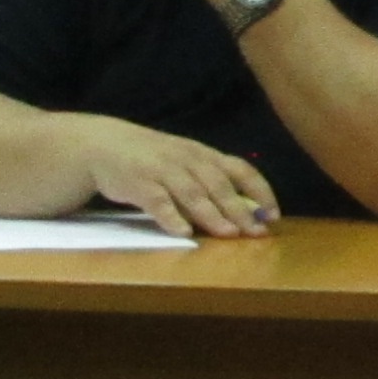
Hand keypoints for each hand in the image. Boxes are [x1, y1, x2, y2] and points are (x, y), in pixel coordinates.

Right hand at [79, 116, 275, 237]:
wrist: (104, 144)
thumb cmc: (155, 159)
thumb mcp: (187, 163)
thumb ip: (212, 182)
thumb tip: (248, 212)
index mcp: (205, 155)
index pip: (241, 170)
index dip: (260, 192)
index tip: (273, 215)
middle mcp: (188, 160)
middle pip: (219, 185)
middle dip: (240, 210)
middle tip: (256, 232)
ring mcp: (162, 170)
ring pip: (192, 193)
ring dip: (213, 215)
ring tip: (229, 234)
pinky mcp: (137, 183)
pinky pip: (157, 201)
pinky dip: (171, 217)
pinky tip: (184, 232)